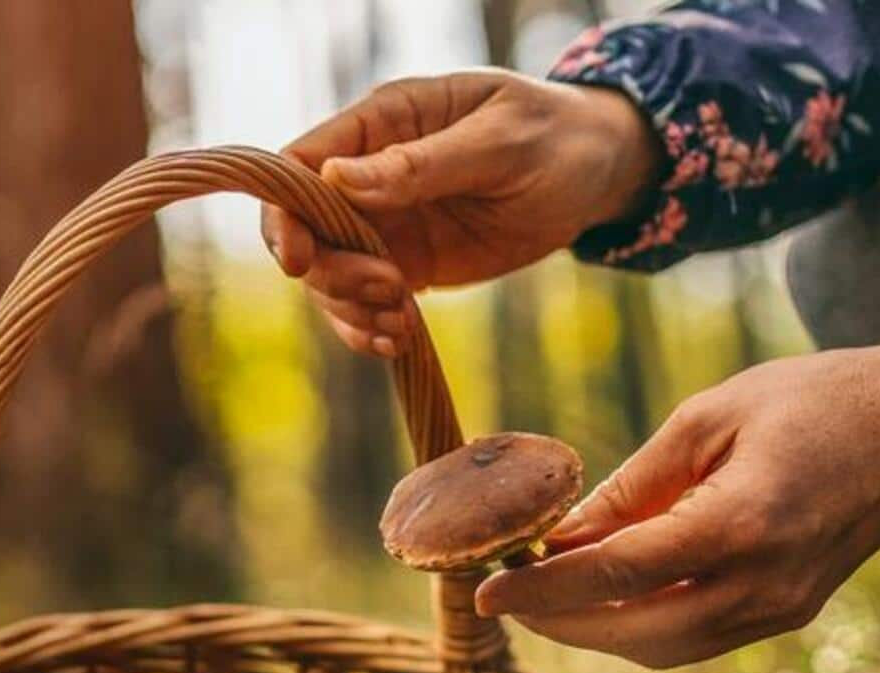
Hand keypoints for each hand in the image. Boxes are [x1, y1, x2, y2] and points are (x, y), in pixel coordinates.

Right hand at [261, 69, 661, 357]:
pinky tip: (400, 342)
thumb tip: (336, 180)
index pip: (300, 165)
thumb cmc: (553, 137)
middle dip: (330, 273)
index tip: (300, 262)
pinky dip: (368, 330)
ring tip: (403, 324)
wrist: (595, 174)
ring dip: (352, 309)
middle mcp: (367, 175)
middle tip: (390, 290)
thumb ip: (421, 162)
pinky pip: (360, 304)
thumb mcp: (500, 142)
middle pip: (304, 231)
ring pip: (327, 276)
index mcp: (382, 122)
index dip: (285, 214)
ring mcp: (382, 224)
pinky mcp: (403, 265)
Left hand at [472, 343, 879, 668]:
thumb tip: (560, 537)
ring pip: (663, 647)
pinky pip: (696, 638)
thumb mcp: (706, 419)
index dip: (542, 588)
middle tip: (505, 595)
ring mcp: (780, 608)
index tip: (486, 589)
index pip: (616, 576)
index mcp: (740, 524)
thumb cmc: (811, 399)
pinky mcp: (788, 613)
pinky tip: (603, 597)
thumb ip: (631, 485)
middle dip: (558, 621)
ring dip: (595, 631)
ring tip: (543, 596)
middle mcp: (762, 583)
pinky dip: (640, 626)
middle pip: (633, 631)